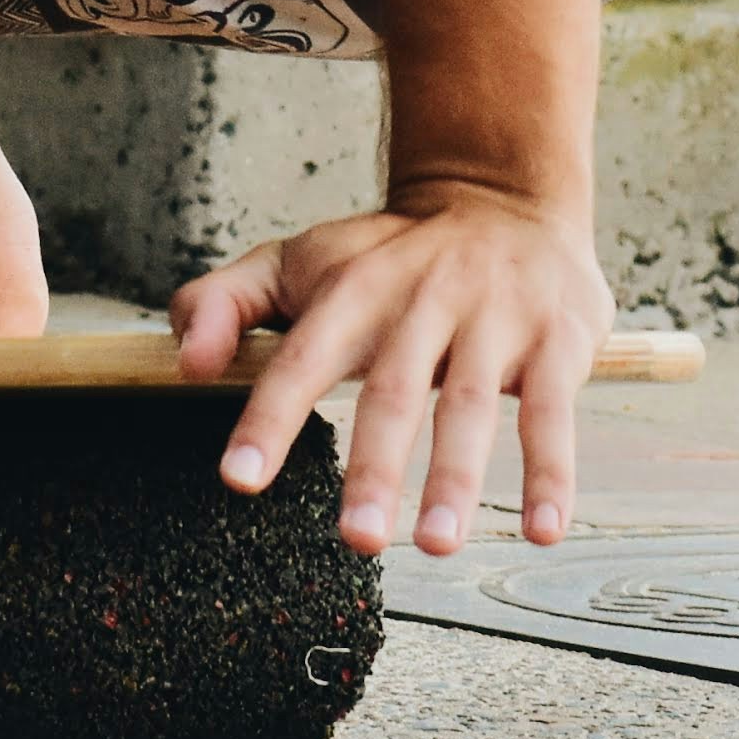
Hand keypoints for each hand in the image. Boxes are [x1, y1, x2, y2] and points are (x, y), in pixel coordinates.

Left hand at [173, 181, 611, 558]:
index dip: (268, 417)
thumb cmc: (388, 254)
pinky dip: (553, 471)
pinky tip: (543, 529)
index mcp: (352, 291)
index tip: (240, 481)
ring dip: (457, 477)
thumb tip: (184, 365)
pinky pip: (551, 409)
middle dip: (375, 468)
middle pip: (394, 392)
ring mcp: (492, 320)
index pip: (300, 359)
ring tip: (437, 545)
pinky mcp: (554, 340)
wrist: (503, 192)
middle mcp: (421, 304)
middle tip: (359, 540)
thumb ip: (226, 303)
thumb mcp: (300, 261)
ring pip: (473, 405)